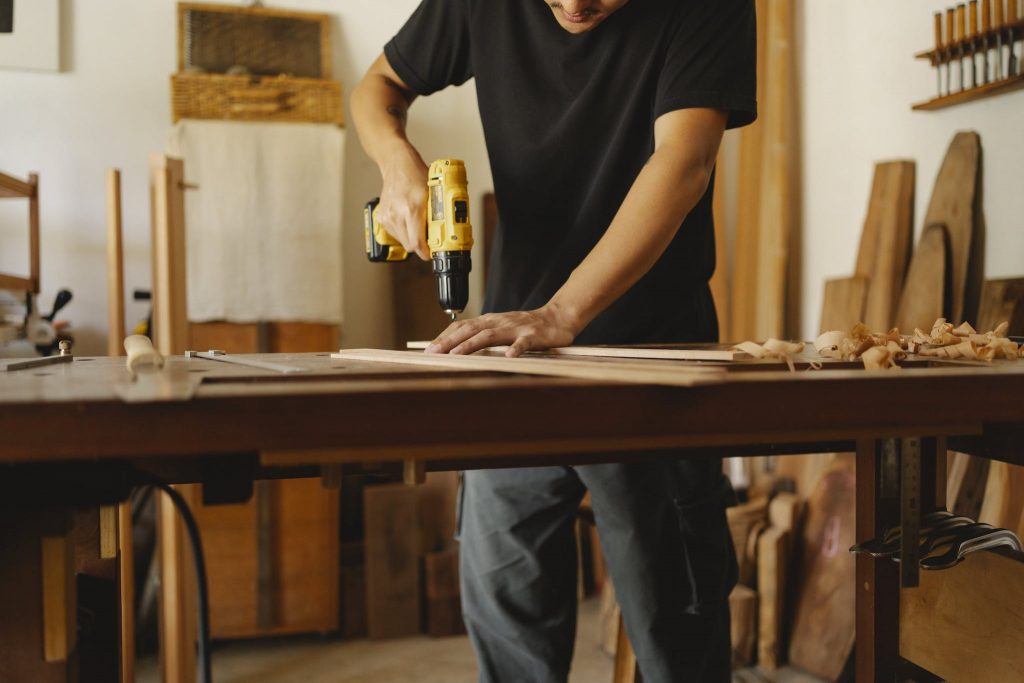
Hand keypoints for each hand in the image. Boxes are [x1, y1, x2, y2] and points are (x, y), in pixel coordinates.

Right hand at [377, 141, 428, 259]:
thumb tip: (447, 230)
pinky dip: (403, 232)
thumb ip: (439, 212)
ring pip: (402, 241)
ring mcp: (388, 216)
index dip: (425, 252)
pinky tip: (408, 221)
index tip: (431, 253)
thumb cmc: (416, 175)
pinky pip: (395, 234)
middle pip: (409, 245)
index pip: (417, 243)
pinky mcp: (382, 217)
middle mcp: (397, 214)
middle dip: (420, 246)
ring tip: (418, 227)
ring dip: (411, 238)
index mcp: (412, 209)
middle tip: (428, 240)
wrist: (396, 165)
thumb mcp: (435, 193)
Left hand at [425, 305, 580, 356]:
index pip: (462, 327)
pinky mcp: (533, 336)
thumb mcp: (501, 329)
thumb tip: (456, 348)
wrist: (557, 319)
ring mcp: (516, 328)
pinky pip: (523, 343)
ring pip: (490, 335)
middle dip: (449, 342)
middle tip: (433, 353)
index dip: (444, 337)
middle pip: (470, 330)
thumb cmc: (526, 327)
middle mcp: (499, 322)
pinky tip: (509, 357)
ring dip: (471, 344)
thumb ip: (482, 336)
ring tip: (456, 355)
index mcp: (490, 321)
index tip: (428, 349)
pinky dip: (516, 349)